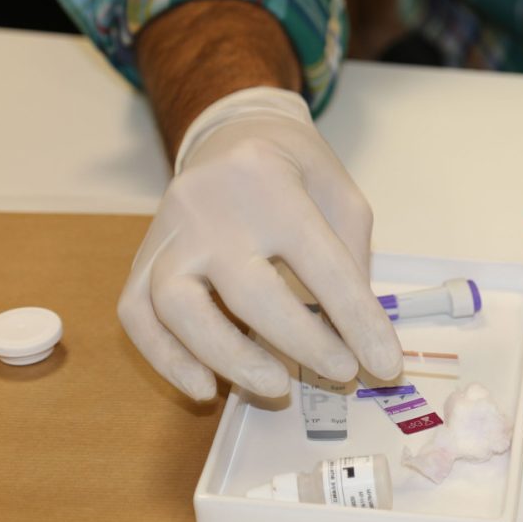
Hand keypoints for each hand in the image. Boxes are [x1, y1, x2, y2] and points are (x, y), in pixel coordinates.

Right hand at [118, 88, 401, 399]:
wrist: (231, 132)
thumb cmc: (295, 169)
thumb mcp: (341, 196)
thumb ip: (351, 259)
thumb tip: (357, 337)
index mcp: (273, 184)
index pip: (322, 264)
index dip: (358, 321)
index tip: (385, 365)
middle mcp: (211, 206)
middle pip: (250, 290)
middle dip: (302, 342)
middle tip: (341, 372)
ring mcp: (168, 232)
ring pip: (178, 307)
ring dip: (228, 357)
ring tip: (275, 386)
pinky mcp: (142, 256)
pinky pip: (137, 314)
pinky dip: (167, 359)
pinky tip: (205, 388)